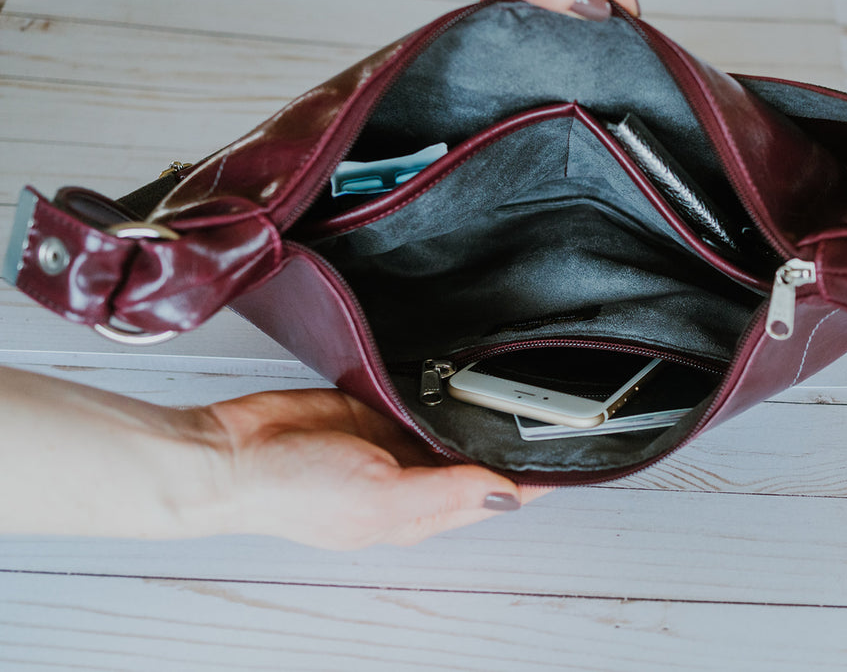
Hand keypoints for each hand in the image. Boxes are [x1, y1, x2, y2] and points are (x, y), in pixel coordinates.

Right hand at [204, 388, 537, 548]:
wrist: (233, 451)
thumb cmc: (291, 492)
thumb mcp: (380, 496)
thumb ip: (446, 493)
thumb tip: (506, 496)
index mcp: (421, 512)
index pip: (496, 496)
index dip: (534, 479)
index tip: (573, 458)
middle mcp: (414, 479)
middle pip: (480, 459)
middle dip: (512, 440)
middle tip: (551, 409)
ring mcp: (395, 442)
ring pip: (453, 425)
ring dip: (476, 412)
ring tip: (514, 386)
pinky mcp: (375, 408)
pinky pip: (421, 398)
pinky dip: (441, 389)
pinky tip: (460, 374)